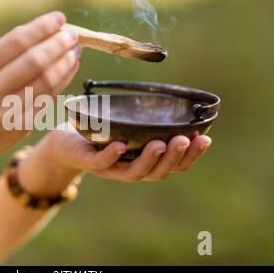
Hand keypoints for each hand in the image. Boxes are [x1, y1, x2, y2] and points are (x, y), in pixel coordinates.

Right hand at [0, 12, 80, 158]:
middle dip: (58, 45)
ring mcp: (4, 113)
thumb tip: (47, 31)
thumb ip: (6, 52)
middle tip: (72, 36)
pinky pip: (47, 100)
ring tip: (75, 51)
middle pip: (34, 62)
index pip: (15, 42)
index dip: (42, 28)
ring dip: (65, 63)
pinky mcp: (19, 128)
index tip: (59, 19)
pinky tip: (70, 70)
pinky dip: (62, 82)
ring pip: (45, 82)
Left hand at [17, 123, 210, 196]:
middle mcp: (131, 169)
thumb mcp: (131, 125)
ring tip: (160, 144)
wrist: (67, 141)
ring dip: (149, 159)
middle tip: (186, 140)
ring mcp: (110, 169)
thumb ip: (150, 120)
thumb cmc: (105, 132)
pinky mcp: (89, 162)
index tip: (205, 138)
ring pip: (133, 172)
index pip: (174, 165)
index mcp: (145, 162)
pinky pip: (102, 162)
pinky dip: (112, 155)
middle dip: (175, 157)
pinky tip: (121, 145)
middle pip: (158, 172)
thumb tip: (179, 100)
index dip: (191, 156)